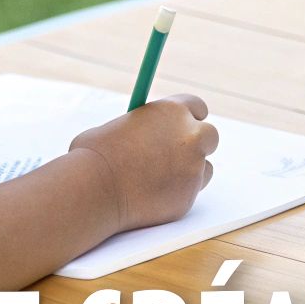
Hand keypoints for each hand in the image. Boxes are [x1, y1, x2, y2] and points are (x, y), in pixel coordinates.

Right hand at [68, 94, 218, 232]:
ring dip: (187, 173)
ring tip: (154, 179)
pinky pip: (189, 194)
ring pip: (204, 169)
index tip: (182, 127)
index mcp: (172, 111)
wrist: (94, 188)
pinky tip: (149, 196)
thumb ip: (141, 128)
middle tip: (180, 154)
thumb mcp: (118, 127)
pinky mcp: (189, 196)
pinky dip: (175, 195)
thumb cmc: (95, 155)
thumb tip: (144, 133)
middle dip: (197, 145)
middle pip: (210, 136)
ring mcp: (193, 168)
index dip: (189, 118)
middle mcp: (190, 136)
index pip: (197, 107)